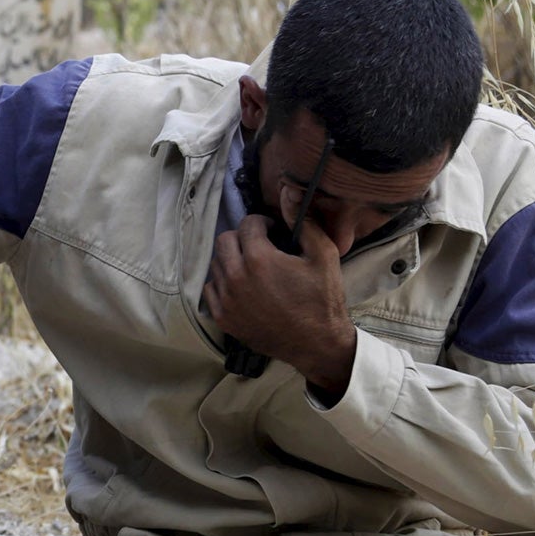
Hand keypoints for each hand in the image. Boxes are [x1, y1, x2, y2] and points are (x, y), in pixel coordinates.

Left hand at [204, 214, 358, 398]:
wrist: (316, 343)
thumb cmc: (323, 299)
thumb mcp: (324, 255)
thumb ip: (305, 222)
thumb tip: (289, 192)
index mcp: (258, 259)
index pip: (247, 224)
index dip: (262, 223)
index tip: (273, 231)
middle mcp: (235, 277)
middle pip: (224, 240)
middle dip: (242, 238)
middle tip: (260, 246)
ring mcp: (226, 299)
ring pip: (216, 265)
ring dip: (231, 260)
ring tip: (253, 267)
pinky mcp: (223, 318)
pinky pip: (210, 290)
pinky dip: (222, 283)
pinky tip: (242, 286)